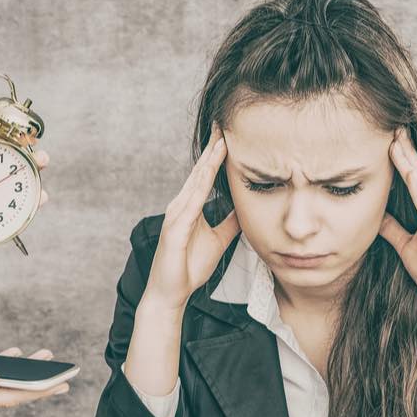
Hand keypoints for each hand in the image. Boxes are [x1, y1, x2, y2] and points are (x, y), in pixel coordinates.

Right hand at [142, 124, 239, 311]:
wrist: (171, 292)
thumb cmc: (190, 267)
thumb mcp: (219, 240)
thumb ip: (230, 223)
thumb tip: (245, 209)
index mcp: (190, 206)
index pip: (205, 175)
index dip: (217, 154)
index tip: (228, 134)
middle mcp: (181, 205)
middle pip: (199, 172)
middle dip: (212, 148)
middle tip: (223, 123)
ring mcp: (176, 215)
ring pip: (194, 183)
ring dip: (207, 162)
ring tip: (220, 141)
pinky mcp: (174, 229)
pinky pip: (189, 205)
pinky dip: (199, 188)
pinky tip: (207, 175)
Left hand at [380, 129, 416, 316]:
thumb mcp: (406, 247)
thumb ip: (393, 230)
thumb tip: (375, 216)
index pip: (415, 179)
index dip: (403, 157)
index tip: (389, 136)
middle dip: (407, 149)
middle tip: (394, 125)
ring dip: (411, 161)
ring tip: (396, 140)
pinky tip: (409, 173)